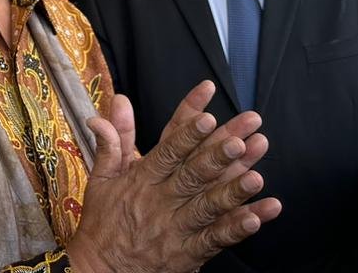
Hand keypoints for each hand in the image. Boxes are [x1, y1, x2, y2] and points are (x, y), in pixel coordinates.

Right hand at [67, 80, 281, 272]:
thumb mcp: (101, 178)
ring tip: (257, 177)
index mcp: (141, 180)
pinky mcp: (187, 254)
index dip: (188, 134)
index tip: (208, 117)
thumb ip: (114, 140)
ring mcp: (175, 229)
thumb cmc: (103, 222)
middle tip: (239, 141)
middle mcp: (160, 202)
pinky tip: (255, 219)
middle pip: (192, 176)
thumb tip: (120, 101)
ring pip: (207, 207)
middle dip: (217, 158)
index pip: (168, 152)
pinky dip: (235, 230)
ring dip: (233, 192)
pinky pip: (215, 240)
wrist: (100, 271)